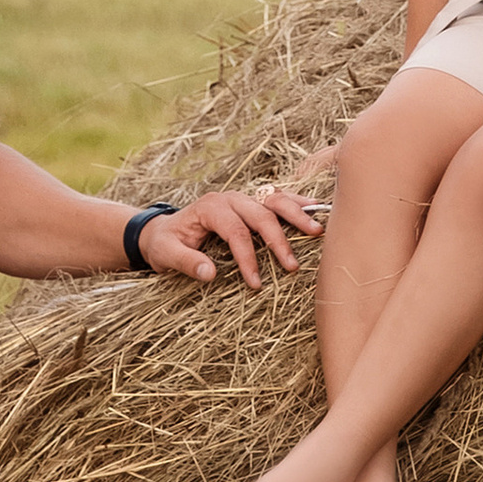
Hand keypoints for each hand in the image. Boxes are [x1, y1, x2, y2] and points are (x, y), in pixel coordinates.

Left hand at [139, 183, 324, 289]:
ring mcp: (243, 198)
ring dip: (297, 215)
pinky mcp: (252, 203)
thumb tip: (210, 273)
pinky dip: (297, 204)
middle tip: (292, 266)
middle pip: (261, 213)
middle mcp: (230, 198)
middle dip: (278, 240)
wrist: (165, 230)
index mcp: (210, 207)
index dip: (248, 257)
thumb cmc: (166, 243)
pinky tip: (316, 209)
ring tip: (317, 231)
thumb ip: (186, 262)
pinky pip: (278, 199)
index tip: (256, 283)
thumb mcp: (166, 254)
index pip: (236, 231)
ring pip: (274, 200)